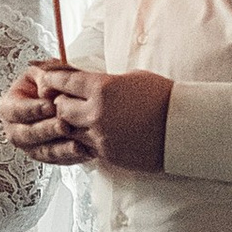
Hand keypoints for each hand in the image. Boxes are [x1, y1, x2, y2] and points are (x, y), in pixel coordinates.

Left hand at [4, 63, 171, 173]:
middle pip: (59, 108)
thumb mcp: (132, 78)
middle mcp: (96, 112)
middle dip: (60, 103)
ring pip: (69, 130)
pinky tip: (94, 134)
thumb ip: (105, 82)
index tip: (47, 80)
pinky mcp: (107, 154)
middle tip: (64, 101)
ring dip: (72, 124)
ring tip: (81, 119)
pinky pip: (85, 146)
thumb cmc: (163, 97)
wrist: (183, 128)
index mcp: (102, 87)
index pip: (64, 82)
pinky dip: (85, 140)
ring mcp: (100, 135)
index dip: (53, 80)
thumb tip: (86, 82)